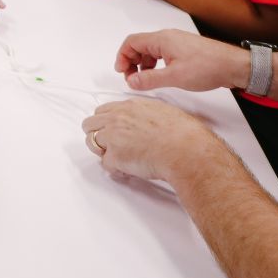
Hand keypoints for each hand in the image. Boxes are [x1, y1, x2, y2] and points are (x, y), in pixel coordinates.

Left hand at [81, 97, 221, 180]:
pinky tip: (127, 170)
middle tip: (108, 145)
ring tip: (118, 158)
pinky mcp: (115, 156)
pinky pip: (105, 164)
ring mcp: (113, 136)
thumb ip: (146, 114)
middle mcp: (117, 118)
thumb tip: (144, 122)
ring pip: (91, 142)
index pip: (103, 110)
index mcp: (130, 106)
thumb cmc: (185, 135)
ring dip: (102, 151)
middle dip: (96, 135)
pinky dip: (114, 169)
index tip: (108, 129)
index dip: (105, 122)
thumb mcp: (164, 112)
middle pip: (90, 124)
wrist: (188, 151)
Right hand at [114, 29, 249, 92]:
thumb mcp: (174, 77)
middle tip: (132, 79)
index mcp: (162, 39)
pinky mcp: (184, 49)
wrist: (234, 66)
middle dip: (132, 62)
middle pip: (140, 45)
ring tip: (146, 80)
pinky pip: (162, 53)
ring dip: (143, 64)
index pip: (131, 42)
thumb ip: (149, 79)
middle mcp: (168, 37)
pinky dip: (155, 64)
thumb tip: (131, 81)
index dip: (122, 56)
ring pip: (151, 50)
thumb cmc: (208, 67)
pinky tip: (160, 76)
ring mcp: (177, 42)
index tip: (122, 72)